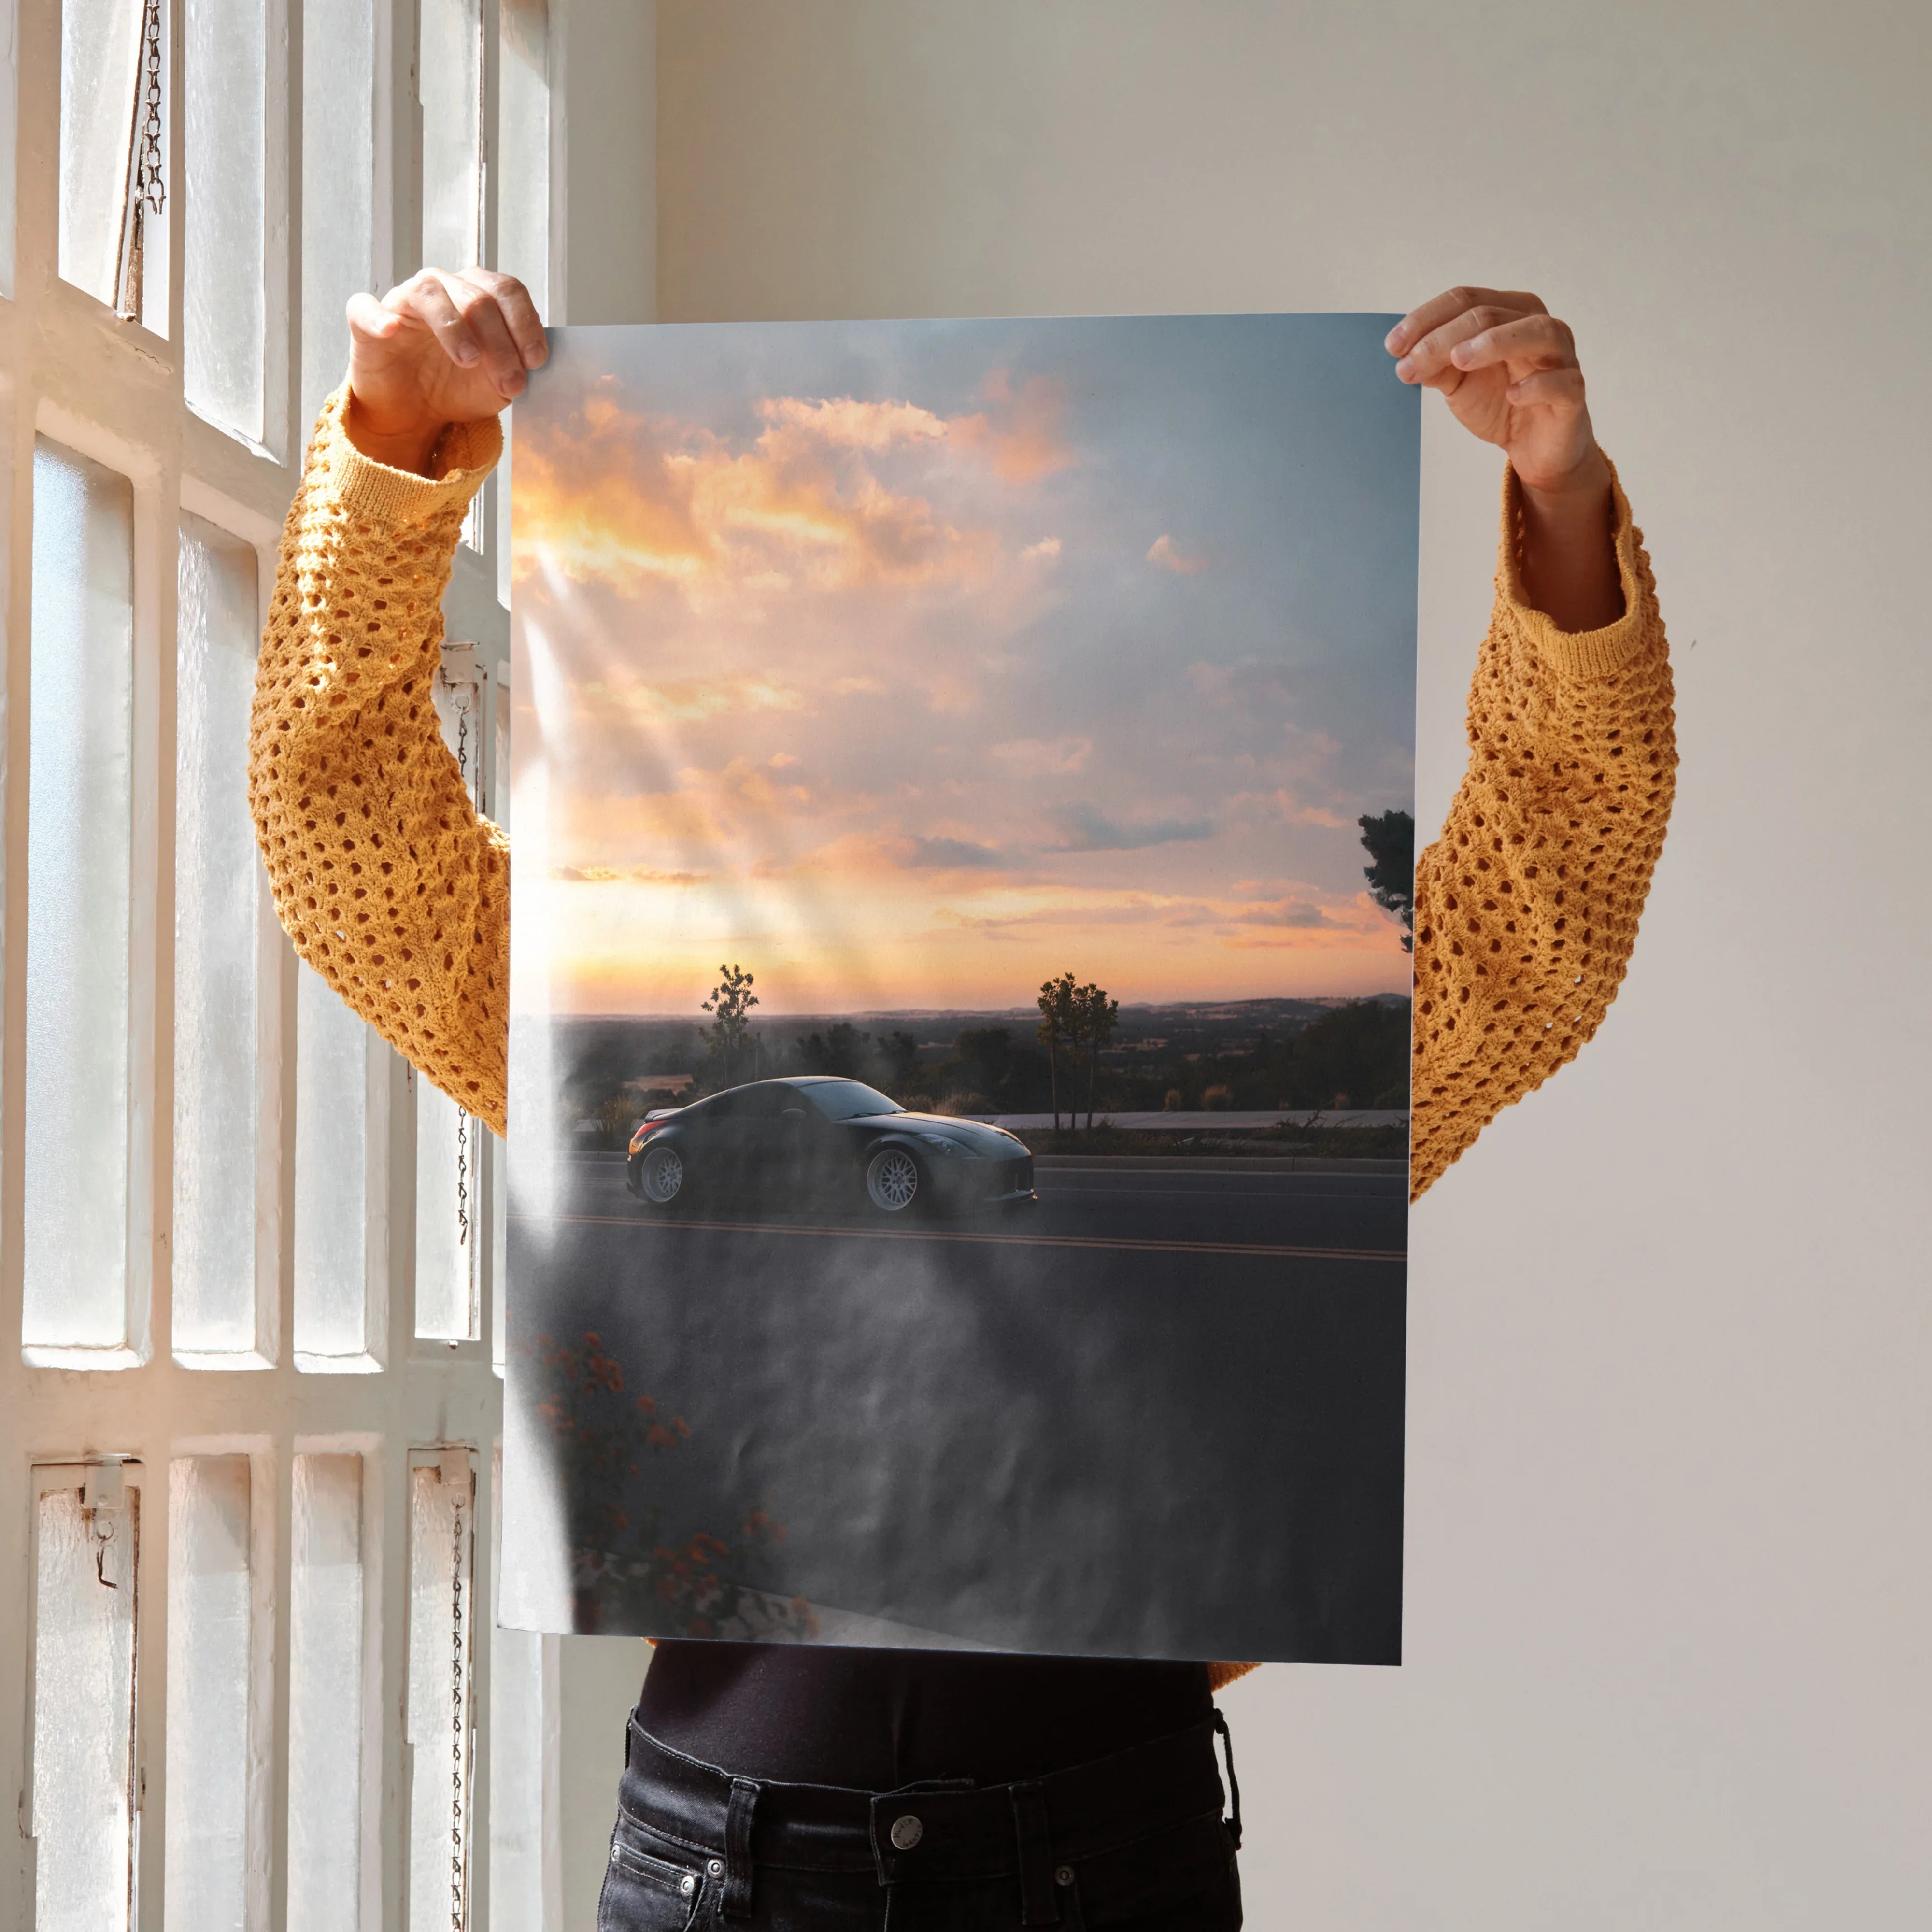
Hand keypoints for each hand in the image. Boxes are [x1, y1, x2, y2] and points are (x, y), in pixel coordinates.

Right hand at [344, 268, 546, 473]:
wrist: (414, 413)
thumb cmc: (456, 387)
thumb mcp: (497, 384)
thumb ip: (516, 367)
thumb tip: (531, 362)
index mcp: (478, 294)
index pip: (507, 291)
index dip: (525, 323)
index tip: (535, 361)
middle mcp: (443, 288)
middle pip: (477, 297)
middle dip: (500, 343)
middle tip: (510, 382)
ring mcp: (403, 300)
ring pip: (430, 293)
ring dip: (454, 328)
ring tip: (469, 361)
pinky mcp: (366, 321)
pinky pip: (366, 308)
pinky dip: (378, 317)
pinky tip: (391, 330)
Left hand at [1388, 286, 1621, 628]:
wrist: (1534, 448)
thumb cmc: (1500, 402)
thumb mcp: (1459, 382)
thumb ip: (1436, 365)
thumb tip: (1405, 355)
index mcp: (1509, 314)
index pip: (1466, 300)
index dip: (1427, 319)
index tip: (1393, 346)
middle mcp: (1538, 326)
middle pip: (1491, 314)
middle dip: (1444, 337)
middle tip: (1410, 363)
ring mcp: (1561, 358)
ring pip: (1536, 332)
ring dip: (1495, 342)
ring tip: (1459, 360)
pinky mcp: (1572, 394)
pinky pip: (1562, 382)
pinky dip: (1537, 385)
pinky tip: (1512, 394)